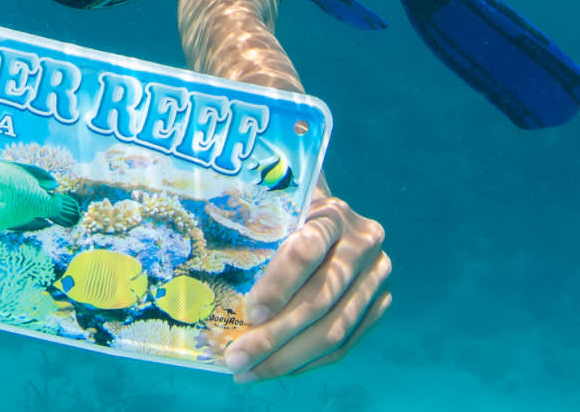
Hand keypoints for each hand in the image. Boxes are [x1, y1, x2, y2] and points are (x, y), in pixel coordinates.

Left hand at [223, 195, 391, 382]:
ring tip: (249, 372)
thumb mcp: (274, 208)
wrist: (330, 217)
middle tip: (236, 357)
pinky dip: (308, 361)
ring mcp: (376, 277)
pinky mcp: (378, 304)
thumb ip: (251, 228)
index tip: (251, 313)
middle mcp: (363, 244)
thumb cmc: (288, 211)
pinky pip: (345, 344)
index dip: (279, 284)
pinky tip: (275, 369)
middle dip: (274, 335)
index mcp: (333, 213)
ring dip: (288, 357)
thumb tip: (201, 270)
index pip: (307, 251)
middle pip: (319, 299)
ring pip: (334, 329)